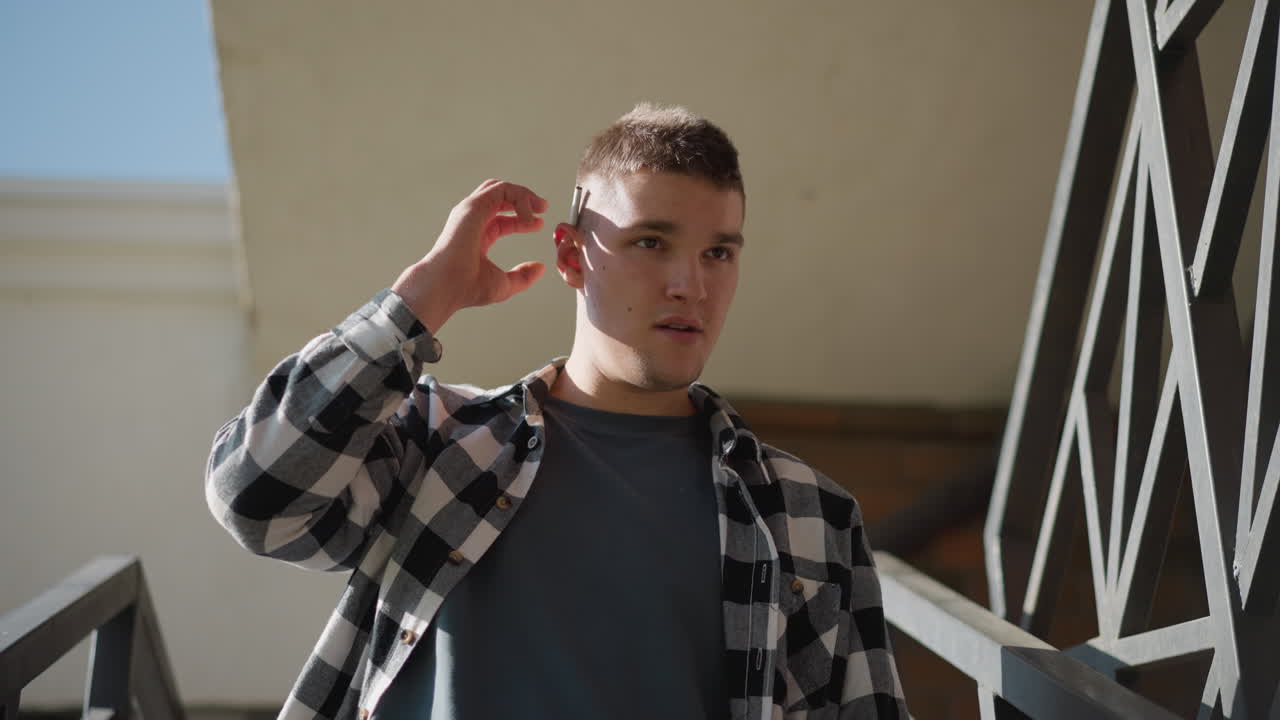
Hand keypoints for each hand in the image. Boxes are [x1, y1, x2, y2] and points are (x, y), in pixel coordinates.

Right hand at [392, 179, 548, 332]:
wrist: (446, 287)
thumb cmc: (467, 288)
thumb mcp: (504, 284)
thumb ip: (523, 276)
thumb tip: (540, 268)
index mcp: (477, 235)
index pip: (502, 217)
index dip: (522, 218)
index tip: (539, 224)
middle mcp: (472, 220)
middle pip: (499, 196)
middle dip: (524, 197)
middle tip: (543, 207)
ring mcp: (471, 211)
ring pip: (500, 188)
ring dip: (523, 194)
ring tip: (540, 207)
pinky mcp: (473, 207)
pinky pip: (501, 190)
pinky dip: (519, 198)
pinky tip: (528, 217)